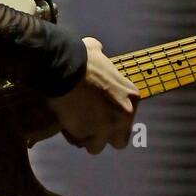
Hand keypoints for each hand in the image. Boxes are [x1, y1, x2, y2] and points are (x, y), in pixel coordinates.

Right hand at [46, 37, 138, 153]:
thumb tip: (98, 50)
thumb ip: (102, 55)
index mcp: (132, 97)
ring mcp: (107, 127)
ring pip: (98, 146)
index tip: (98, 112)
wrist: (64, 67)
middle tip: (89, 125)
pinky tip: (65, 123)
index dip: (110, 117)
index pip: (127, 119)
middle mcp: (125, 115)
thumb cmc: (81, 58)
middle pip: (119, 140)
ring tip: (74, 124)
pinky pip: (80, 142)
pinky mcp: (89, 134)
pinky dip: (72, 135)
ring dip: (86, 138)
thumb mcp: (98, 52)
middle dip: (105, 135)